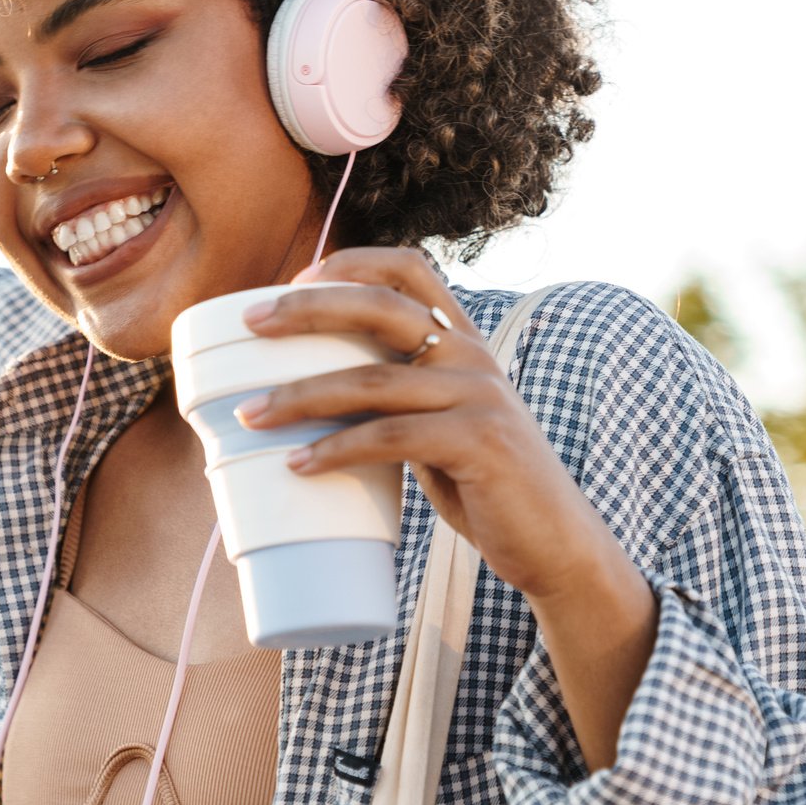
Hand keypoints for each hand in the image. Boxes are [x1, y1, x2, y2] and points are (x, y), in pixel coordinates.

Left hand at [235, 248, 626, 603]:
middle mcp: (474, 356)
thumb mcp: (444, 424)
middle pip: (380, 307)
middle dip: (307, 309)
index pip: (410, 268)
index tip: (295, 279)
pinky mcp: (479, 444)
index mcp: (464, 341)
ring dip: (300, 396)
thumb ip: (402, 399)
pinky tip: (298, 463)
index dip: (350, 262)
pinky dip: (335, 450)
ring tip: (251, 414)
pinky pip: (390, 439)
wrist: (555, 542)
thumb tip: (316, 397)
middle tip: (250, 324)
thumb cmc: (486, 487)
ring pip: (372, 381)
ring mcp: (480, 397)